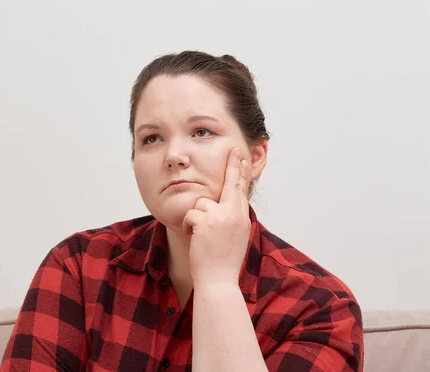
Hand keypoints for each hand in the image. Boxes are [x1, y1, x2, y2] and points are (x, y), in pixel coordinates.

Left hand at [183, 148, 251, 286]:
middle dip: (232, 165)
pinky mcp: (205, 222)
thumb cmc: (222, 262)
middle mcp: (234, 215)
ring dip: (196, 218)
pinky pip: (190, 214)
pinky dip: (188, 226)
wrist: (218, 281)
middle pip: (231, 184)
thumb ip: (230, 218)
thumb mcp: (234, 237)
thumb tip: (225, 203)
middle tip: (234, 149)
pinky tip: (193, 238)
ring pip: (201, 202)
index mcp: (242, 218)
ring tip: (199, 236)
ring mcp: (221, 217)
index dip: (241, 173)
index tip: (241, 158)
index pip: (241, 190)